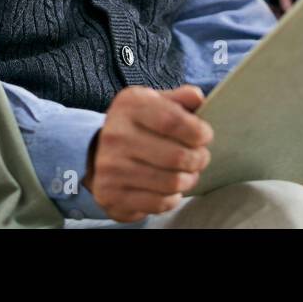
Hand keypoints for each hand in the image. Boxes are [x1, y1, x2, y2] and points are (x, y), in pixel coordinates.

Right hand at [83, 85, 212, 222]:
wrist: (97, 153)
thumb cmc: (138, 126)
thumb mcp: (155, 103)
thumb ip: (180, 99)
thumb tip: (197, 98)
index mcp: (130, 105)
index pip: (173, 121)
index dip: (197, 132)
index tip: (205, 137)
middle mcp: (115, 135)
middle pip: (176, 156)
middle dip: (198, 159)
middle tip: (200, 158)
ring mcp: (111, 167)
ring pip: (171, 182)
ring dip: (189, 180)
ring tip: (189, 173)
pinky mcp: (111, 195)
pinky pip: (158, 203)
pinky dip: (172, 198)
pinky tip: (170, 189)